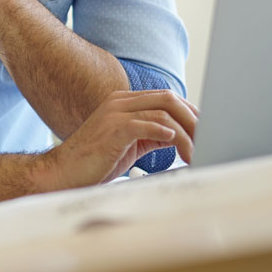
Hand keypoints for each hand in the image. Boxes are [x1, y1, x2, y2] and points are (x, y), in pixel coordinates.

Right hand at [35, 90, 199, 190]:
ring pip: (162, 113)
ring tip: (194, 152)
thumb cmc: (94, 162)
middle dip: (193, 119)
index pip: (166, 98)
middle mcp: (120, 102)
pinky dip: (165, 132)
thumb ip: (151, 135)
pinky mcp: (112, 130)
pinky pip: (145, 124)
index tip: (206, 130)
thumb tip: (179, 136)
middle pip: (168, 99)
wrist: (63, 173)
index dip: (190, 113)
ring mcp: (115, 114)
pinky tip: (176, 143)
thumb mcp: (129, 143)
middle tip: (208, 139)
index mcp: (124, 102)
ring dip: (185, 133)